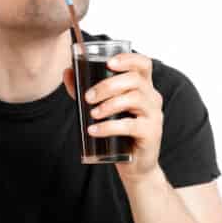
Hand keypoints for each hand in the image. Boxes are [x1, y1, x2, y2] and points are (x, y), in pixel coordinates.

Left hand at [63, 52, 162, 181]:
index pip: (143, 64)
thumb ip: (85, 89)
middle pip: (135, 80)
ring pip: (134, 99)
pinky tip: (94, 131)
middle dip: (108, 85)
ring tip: (92, 114)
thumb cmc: (120, 131)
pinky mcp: (151, 133)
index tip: (109, 63)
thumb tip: (67, 72)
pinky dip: (109, 127)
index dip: (128, 59)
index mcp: (143, 87)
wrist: (136, 163)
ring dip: (109, 105)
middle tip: (88, 97)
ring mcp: (154, 115)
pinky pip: (130, 125)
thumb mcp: (103, 107)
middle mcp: (152, 97)